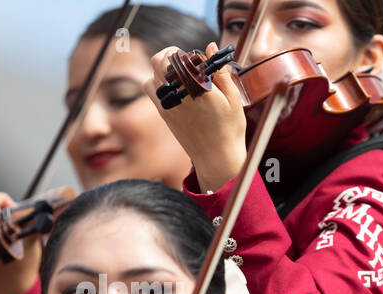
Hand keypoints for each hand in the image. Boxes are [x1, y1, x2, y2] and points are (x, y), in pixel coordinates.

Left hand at [144, 43, 246, 192]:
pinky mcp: (163, 112)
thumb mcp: (233, 99)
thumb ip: (220, 71)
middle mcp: (179, 93)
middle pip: (161, 59)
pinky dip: (157, 80)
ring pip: (153, 71)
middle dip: (172, 54)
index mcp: (199, 88)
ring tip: (179, 75)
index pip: (183, 57)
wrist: (217, 158)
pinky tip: (172, 86)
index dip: (192, 56)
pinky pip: (149, 87)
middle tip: (186, 62)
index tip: (201, 62)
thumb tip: (210, 45)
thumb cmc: (230, 129)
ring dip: (163, 67)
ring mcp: (168, 103)